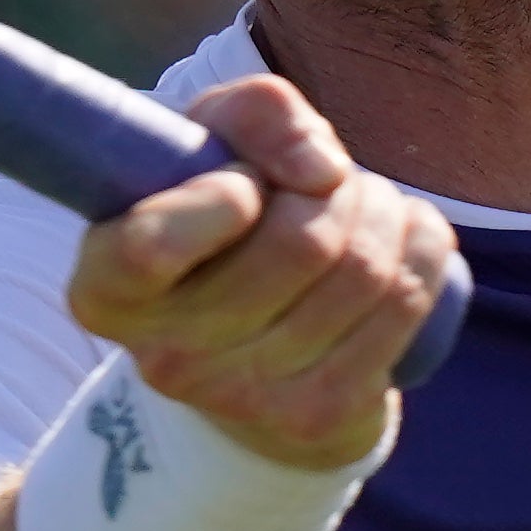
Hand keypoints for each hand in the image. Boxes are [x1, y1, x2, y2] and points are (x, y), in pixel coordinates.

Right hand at [66, 76, 457, 468]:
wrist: (258, 350)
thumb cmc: (226, 222)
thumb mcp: (214, 144)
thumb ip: (256, 113)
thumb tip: (323, 171)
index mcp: (108, 290)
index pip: (152, 246)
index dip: (217, 198)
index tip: (243, 184)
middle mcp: (166, 356)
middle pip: (298, 244)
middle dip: (337, 188)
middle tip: (329, 183)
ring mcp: (245, 397)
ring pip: (361, 271)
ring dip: (383, 212)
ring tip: (364, 206)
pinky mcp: (318, 417)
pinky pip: (404, 305)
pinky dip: (422, 247)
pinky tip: (404, 236)